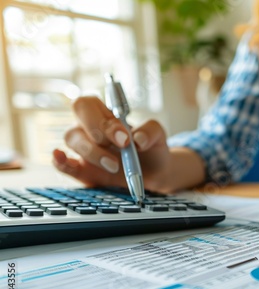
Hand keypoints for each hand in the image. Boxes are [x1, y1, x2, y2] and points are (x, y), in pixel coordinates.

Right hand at [52, 96, 172, 192]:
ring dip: (92, 152)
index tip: (126, 137)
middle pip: (77, 119)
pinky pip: (62, 164)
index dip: (102, 119)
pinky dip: (59, 161)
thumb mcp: (158, 135)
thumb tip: (137, 139)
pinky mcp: (82, 171)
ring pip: (72, 140)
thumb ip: (151, 130)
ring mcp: (83, 149)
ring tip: (115, 166)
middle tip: (122, 147)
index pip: (89, 104)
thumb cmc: (151, 148)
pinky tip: (60, 158)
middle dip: (98, 132)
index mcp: (105, 115)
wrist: (155, 173)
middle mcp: (89, 129)